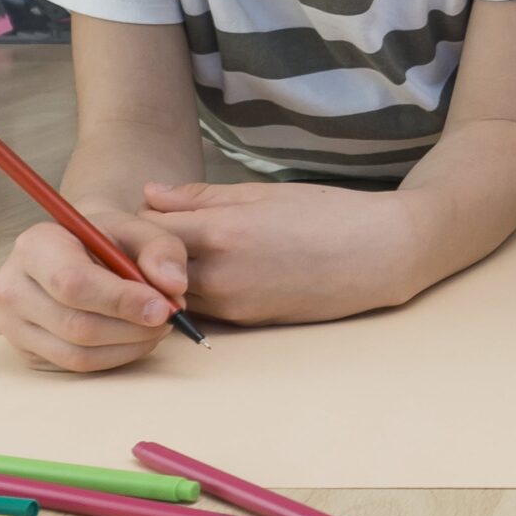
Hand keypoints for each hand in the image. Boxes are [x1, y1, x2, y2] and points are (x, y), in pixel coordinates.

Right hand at [0, 210, 189, 373]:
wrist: (78, 252)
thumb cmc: (108, 239)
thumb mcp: (137, 229)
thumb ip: (161, 249)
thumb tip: (173, 286)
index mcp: (34, 246)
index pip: (73, 283)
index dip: (121, 301)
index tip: (163, 307)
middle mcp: (12, 287)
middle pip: (75, 324)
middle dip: (132, 327)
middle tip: (170, 317)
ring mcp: (13, 325)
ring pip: (77, 353)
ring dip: (129, 345)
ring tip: (158, 326)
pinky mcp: (27, 351)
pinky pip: (75, 366)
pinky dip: (115, 356)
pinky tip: (136, 337)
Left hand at [142, 181, 423, 324]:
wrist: (379, 254)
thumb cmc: (327, 214)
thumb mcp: (261, 193)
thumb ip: (200, 197)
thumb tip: (149, 194)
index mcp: (220, 232)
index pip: (145, 230)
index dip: (137, 220)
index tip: (144, 211)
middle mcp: (218, 274)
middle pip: (148, 270)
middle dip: (144, 255)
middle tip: (156, 234)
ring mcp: (232, 304)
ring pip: (171, 294)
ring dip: (166, 278)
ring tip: (184, 253)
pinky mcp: (247, 322)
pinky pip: (202, 308)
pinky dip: (196, 292)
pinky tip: (216, 271)